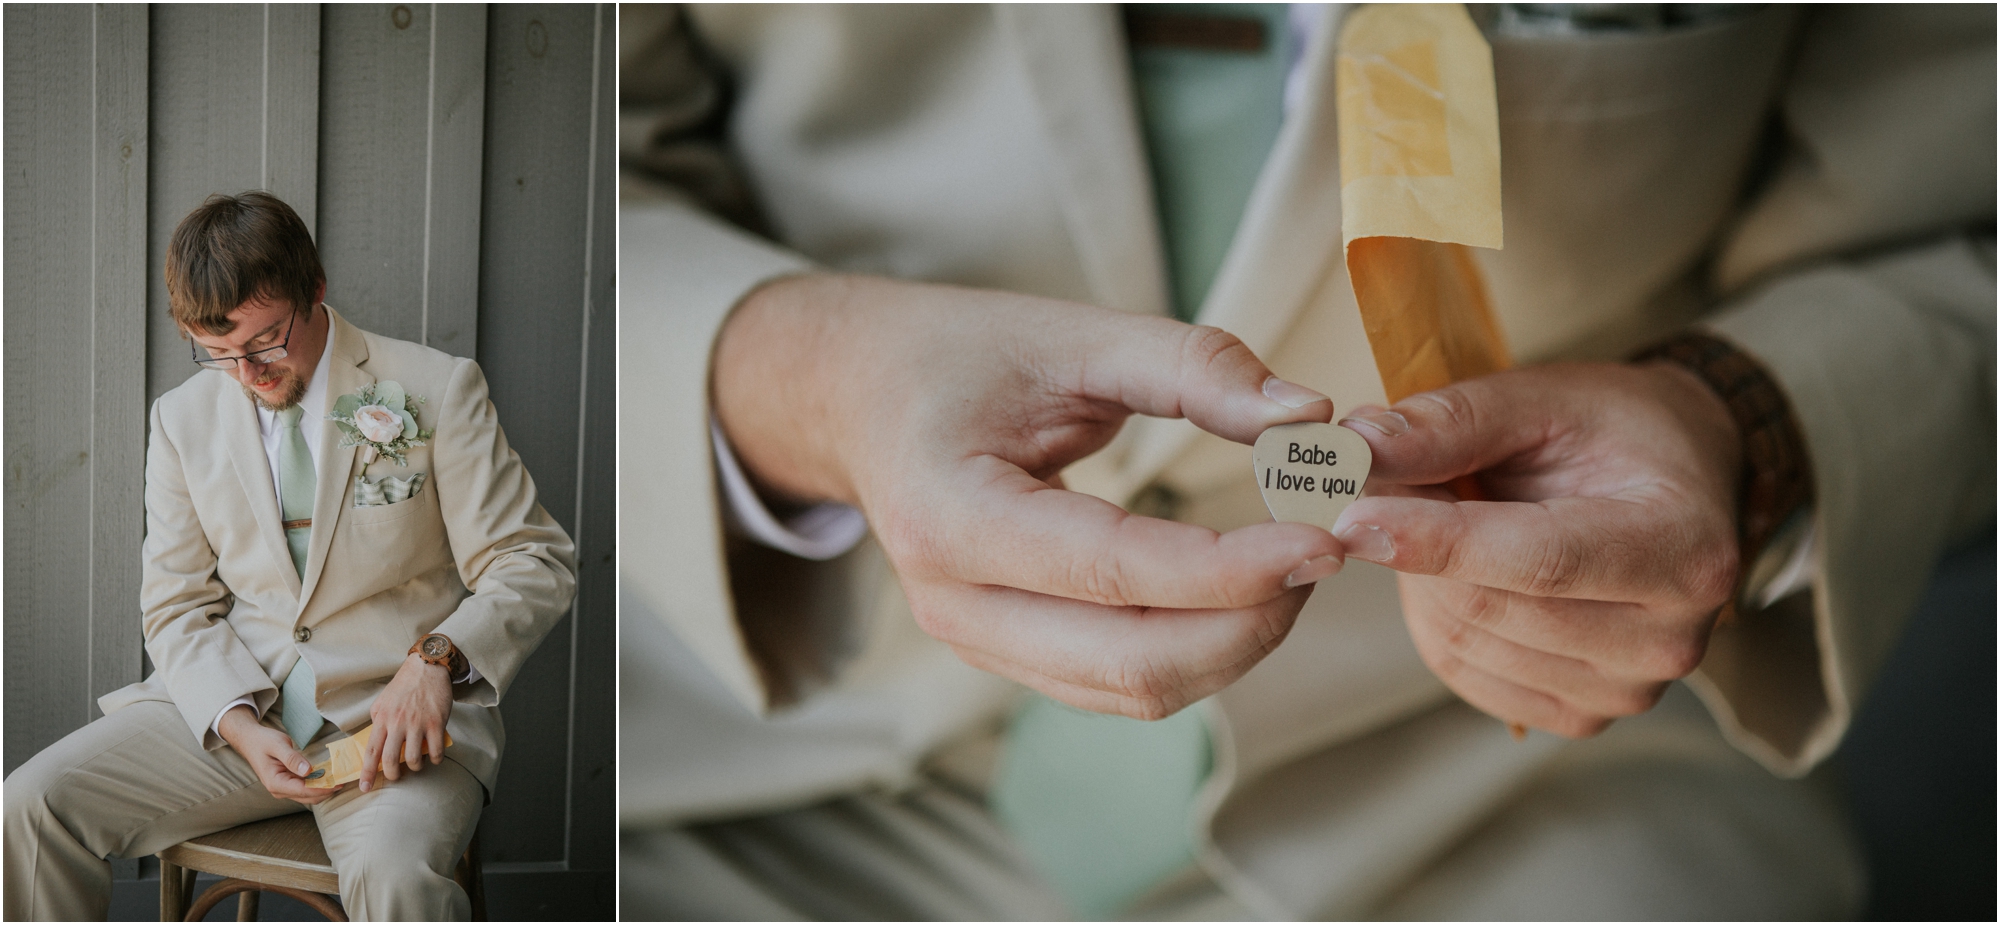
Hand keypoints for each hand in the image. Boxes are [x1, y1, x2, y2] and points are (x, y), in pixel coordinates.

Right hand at [217, 705, 339, 804]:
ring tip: (340, 780)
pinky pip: (305, 789)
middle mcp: (279, 790)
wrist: (250, 741)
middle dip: (327, 791)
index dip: (323, 788)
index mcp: (275, 783)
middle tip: (345, 781)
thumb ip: (292, 758)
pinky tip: (329, 778)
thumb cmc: (263, 741)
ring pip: (308, 795)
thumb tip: (308, 771)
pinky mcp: (287, 784)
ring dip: (324, 790)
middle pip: (308, 797)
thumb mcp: (278, 745)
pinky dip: (317, 785)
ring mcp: (283, 789)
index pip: (304, 790)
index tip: (338, 783)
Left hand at [361, 655, 452, 790]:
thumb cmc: (404, 684)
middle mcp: (398, 723)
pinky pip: (436, 750)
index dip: (366, 773)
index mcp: (382, 718)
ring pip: (413, 758)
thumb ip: (377, 719)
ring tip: (416, 764)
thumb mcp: (382, 700)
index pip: (371, 751)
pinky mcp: (436, 722)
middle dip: (392, 775)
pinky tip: (434, 758)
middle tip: (395, 776)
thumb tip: (375, 738)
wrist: (427, 667)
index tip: (364, 787)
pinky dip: (435, 759)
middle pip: (390, 760)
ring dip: (415, 767)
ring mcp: (418, 723)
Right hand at [713, 275, 1346, 718]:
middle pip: (1134, 662)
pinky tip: (1241, 589)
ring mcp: (973, 642)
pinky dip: (1198, 650)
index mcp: (949, 515)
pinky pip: (1119, 685)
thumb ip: (1192, 366)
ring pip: (1135, 691)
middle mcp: (951, 602)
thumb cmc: (957, 355)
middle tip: (1324, 546)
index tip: (1324, 532)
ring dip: (1235, 643)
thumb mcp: (1070, 334)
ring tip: (1290, 562)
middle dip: (1251, 619)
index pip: (1115, 572)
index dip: (1232, 567)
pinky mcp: (1005, 655)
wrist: (858, 397)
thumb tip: (1310, 419)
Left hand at [1331, 362, 1741, 737]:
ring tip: (1437, 513)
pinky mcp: (1578, 712)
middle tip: (1384, 479)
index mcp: (1683, 550)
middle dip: (1412, 540)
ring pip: (1462, 640)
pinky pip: (1461, 668)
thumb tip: (1361, 443)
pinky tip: (1455, 567)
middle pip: (1486, 605)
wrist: (1674, 485)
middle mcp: (1667, 639)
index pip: (1539, 561)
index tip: (1350, 516)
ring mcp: (1625, 690)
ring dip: (1418, 574)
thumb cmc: (1616, 433)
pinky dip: (1433, 612)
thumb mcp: (1546, 398)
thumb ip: (1456, 422)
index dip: (1435, 540)